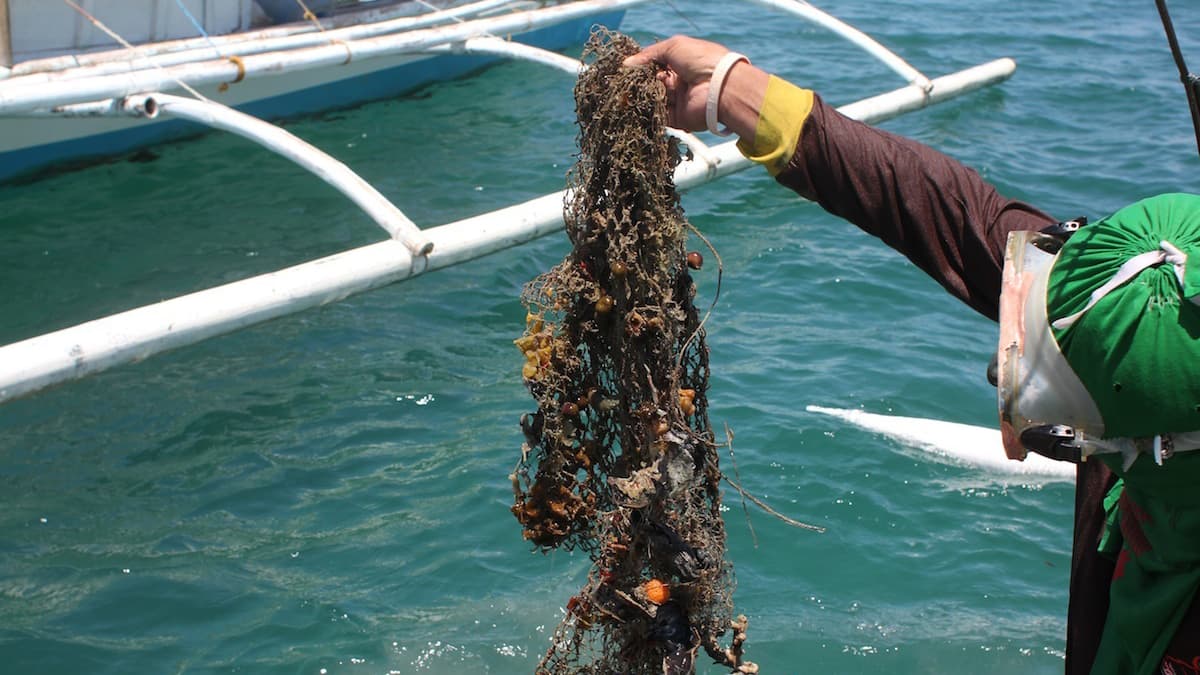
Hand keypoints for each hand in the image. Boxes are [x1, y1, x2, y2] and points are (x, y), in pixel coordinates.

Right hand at [623, 36, 767, 137]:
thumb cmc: (701, 60)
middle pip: (653, 84)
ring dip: (642, 97)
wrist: (719, 87)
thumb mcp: (673, 46)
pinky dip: (647, 113)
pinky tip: (636, 106)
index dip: (642, 67)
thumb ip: (648, 54)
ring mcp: (679, 101)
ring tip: (629, 93)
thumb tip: (626, 64)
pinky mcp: (678, 119)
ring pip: (653, 101)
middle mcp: (679, 83)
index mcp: (681, 64)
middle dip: (639, 84)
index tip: (627, 68)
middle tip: (626, 82)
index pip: (656, 66)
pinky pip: (659, 117)